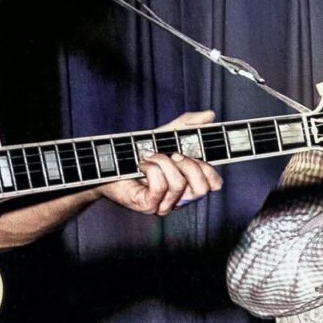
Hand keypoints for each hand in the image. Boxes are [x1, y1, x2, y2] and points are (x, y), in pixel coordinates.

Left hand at [96, 110, 222, 214]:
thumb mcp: (166, 134)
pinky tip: (142, 165)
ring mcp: (164, 205)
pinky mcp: (148, 206)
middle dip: (188, 165)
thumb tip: (211, 115)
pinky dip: (151, 169)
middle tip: (172, 154)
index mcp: (188, 184)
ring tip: (149, 156)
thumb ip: (188, 125)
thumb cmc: (137, 151)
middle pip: (202, 188)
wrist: (108, 162)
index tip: (190, 153)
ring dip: (163, 162)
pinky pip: (160, 187)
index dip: (208, 168)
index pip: (213, 184)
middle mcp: (179, 198)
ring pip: (180, 185)